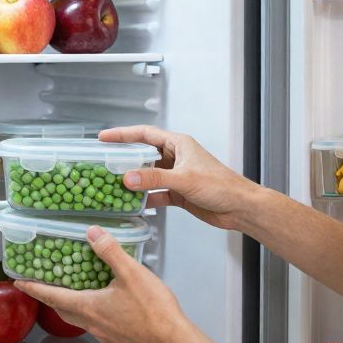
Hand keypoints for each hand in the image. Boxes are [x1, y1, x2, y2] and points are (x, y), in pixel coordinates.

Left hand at [15, 227, 196, 342]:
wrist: (174, 342)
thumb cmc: (153, 310)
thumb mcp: (131, 273)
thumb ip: (110, 252)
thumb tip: (92, 233)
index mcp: (89, 307)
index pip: (52, 296)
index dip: (34, 288)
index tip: (19, 283)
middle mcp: (92, 323)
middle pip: (62, 310)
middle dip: (49, 297)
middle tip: (42, 285)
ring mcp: (105, 333)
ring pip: (79, 318)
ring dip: (70, 305)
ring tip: (71, 290)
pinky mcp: (118, 338)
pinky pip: (95, 323)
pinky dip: (89, 311)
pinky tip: (102, 303)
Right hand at [100, 125, 254, 229]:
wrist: (239, 207)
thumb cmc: (221, 185)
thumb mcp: (184, 179)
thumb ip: (154, 178)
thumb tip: (127, 178)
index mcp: (178, 144)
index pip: (144, 134)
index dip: (123, 134)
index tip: (104, 138)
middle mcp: (175, 157)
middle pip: (143, 154)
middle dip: (124, 159)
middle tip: (103, 164)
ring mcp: (176, 176)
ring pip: (148, 175)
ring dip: (133, 181)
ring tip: (113, 185)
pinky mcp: (178, 193)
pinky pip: (155, 192)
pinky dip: (145, 197)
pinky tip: (134, 203)